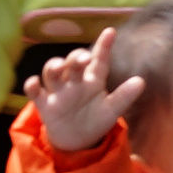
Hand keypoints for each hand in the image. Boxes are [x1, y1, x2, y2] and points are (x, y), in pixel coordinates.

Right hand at [27, 42, 144, 157]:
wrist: (77, 140)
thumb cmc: (96, 119)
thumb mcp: (112, 110)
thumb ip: (124, 96)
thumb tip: (141, 81)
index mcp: (93, 79)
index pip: (99, 59)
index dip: (104, 46)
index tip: (111, 32)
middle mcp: (74, 81)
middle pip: (72, 62)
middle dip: (76, 57)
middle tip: (83, 59)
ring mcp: (58, 91)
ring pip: (51, 72)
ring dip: (54, 66)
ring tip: (60, 67)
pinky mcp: (44, 104)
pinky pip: (35, 92)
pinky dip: (31, 86)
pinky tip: (33, 83)